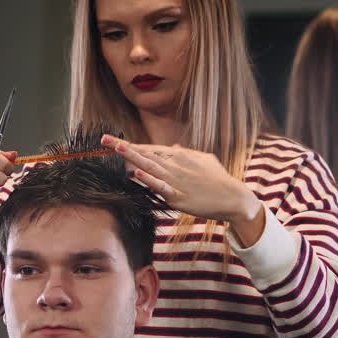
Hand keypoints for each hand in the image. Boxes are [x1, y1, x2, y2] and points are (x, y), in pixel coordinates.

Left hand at [101, 134, 264, 243]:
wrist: (234, 198)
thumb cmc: (218, 179)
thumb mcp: (203, 160)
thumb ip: (185, 154)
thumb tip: (172, 147)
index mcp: (179, 156)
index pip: (150, 148)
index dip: (131, 145)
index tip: (112, 140)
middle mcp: (175, 165)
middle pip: (145, 154)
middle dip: (123, 147)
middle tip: (104, 139)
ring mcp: (176, 180)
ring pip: (150, 167)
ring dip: (132, 157)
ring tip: (117, 148)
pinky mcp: (178, 196)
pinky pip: (160, 187)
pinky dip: (148, 180)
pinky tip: (136, 174)